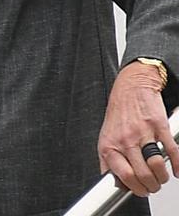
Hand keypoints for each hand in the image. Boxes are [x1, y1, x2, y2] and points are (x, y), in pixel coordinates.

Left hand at [98, 61, 178, 196]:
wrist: (131, 88)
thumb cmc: (120, 113)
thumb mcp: (105, 137)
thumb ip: (108, 160)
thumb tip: (113, 182)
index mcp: (110, 145)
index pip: (123, 176)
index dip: (135, 188)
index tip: (140, 191)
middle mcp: (125, 140)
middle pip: (142, 174)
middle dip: (151, 186)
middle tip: (154, 186)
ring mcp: (142, 133)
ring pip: (156, 166)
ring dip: (162, 177)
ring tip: (162, 177)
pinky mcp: (158, 126)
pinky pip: (172, 151)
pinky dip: (178, 165)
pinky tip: (177, 171)